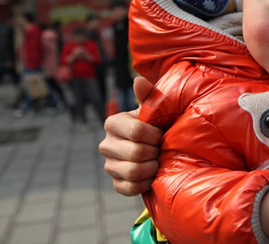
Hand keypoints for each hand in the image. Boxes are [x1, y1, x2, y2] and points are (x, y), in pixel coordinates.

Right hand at [98, 77, 162, 195]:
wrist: (160, 148)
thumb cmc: (159, 124)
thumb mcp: (156, 109)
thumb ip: (149, 95)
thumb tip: (138, 80)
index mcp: (113, 123)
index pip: (136, 131)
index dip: (155, 135)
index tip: (162, 134)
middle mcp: (106, 144)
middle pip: (136, 153)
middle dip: (155, 152)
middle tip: (161, 149)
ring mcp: (109, 165)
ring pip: (132, 172)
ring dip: (152, 168)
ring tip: (158, 161)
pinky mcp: (115, 182)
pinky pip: (128, 188)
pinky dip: (144, 183)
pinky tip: (152, 175)